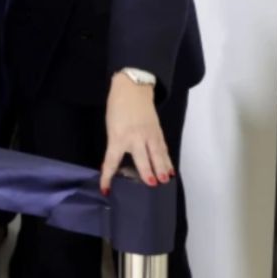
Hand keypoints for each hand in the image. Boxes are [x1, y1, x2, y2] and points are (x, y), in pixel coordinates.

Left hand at [100, 74, 173, 194]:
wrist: (132, 88)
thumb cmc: (117, 108)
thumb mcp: (111, 127)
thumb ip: (116, 144)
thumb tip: (118, 161)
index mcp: (117, 137)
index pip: (111, 161)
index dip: (107, 176)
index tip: (106, 189)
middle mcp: (134, 138)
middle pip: (142, 159)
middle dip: (147, 172)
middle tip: (152, 184)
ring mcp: (148, 135)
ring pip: (157, 155)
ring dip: (162, 168)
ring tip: (166, 180)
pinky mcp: (157, 132)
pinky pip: (163, 148)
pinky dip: (167, 160)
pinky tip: (170, 169)